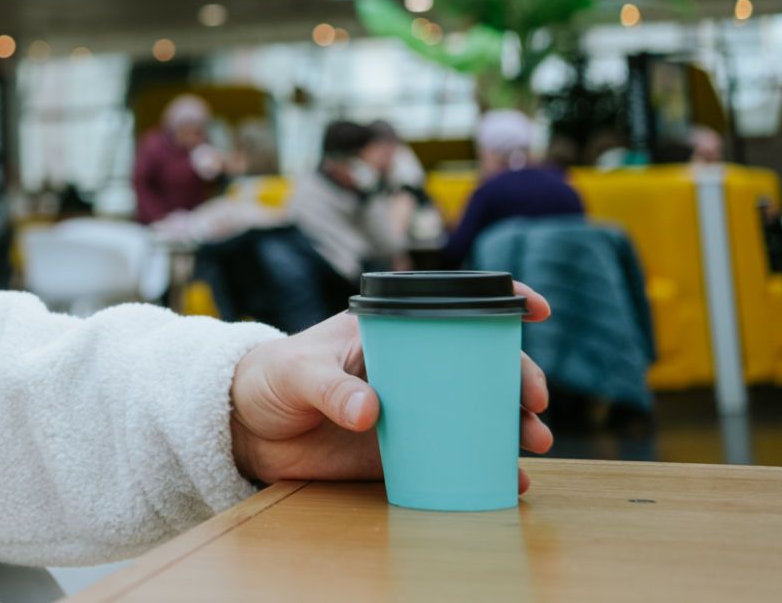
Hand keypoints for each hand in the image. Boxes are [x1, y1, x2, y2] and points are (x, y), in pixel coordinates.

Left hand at [227, 282, 553, 491]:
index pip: (450, 306)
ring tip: (533, 442)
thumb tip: (370, 413)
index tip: (534, 308)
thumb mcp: (295, 372)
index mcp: (388, 331)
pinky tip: (510, 480)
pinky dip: (487, 465)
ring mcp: (412, 408)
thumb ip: (329, 388)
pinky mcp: (405, 449)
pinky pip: (455, 455)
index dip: (498, 301)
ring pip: (477, 410)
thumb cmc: (268, 378)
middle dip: (517, 377)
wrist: (246, 428)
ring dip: (514, 424)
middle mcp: (410, 366)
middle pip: (478, 363)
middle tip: (535, 401)